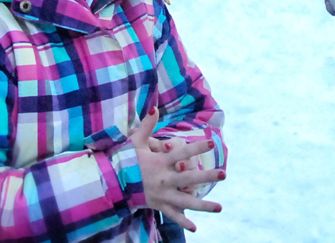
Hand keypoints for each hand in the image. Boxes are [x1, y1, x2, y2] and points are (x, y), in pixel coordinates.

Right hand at [129, 108, 222, 230]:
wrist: (111, 183)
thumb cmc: (125, 160)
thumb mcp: (135, 142)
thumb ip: (146, 125)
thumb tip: (154, 107)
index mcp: (160, 162)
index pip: (181, 153)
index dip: (196, 148)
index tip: (211, 143)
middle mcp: (163, 179)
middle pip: (188, 178)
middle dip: (206, 176)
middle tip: (223, 174)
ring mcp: (162, 194)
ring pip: (185, 201)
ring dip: (203, 205)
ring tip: (220, 207)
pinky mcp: (158, 205)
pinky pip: (172, 215)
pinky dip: (183, 221)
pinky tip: (196, 228)